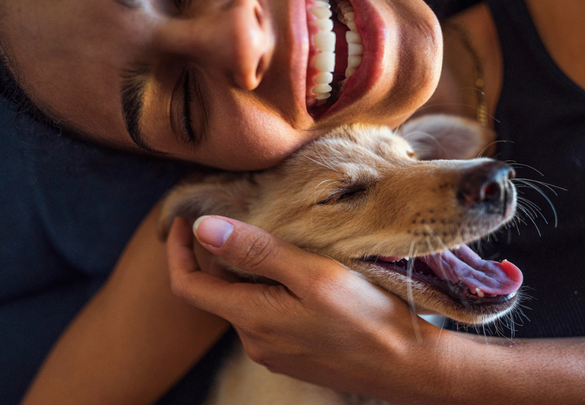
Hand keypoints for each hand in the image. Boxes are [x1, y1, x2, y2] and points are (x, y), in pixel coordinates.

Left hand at [166, 216, 436, 398]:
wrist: (407, 365)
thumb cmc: (367, 317)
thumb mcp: (312, 274)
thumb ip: (258, 252)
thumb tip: (203, 228)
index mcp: (251, 318)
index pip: (188, 286)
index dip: (177, 251)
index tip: (183, 220)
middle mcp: (254, 341)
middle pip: (218, 292)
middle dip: (222, 256)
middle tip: (245, 218)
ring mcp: (274, 352)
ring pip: (246, 303)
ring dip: (252, 274)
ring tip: (281, 243)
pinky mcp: (295, 356)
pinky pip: (268, 318)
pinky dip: (271, 292)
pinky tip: (301, 277)